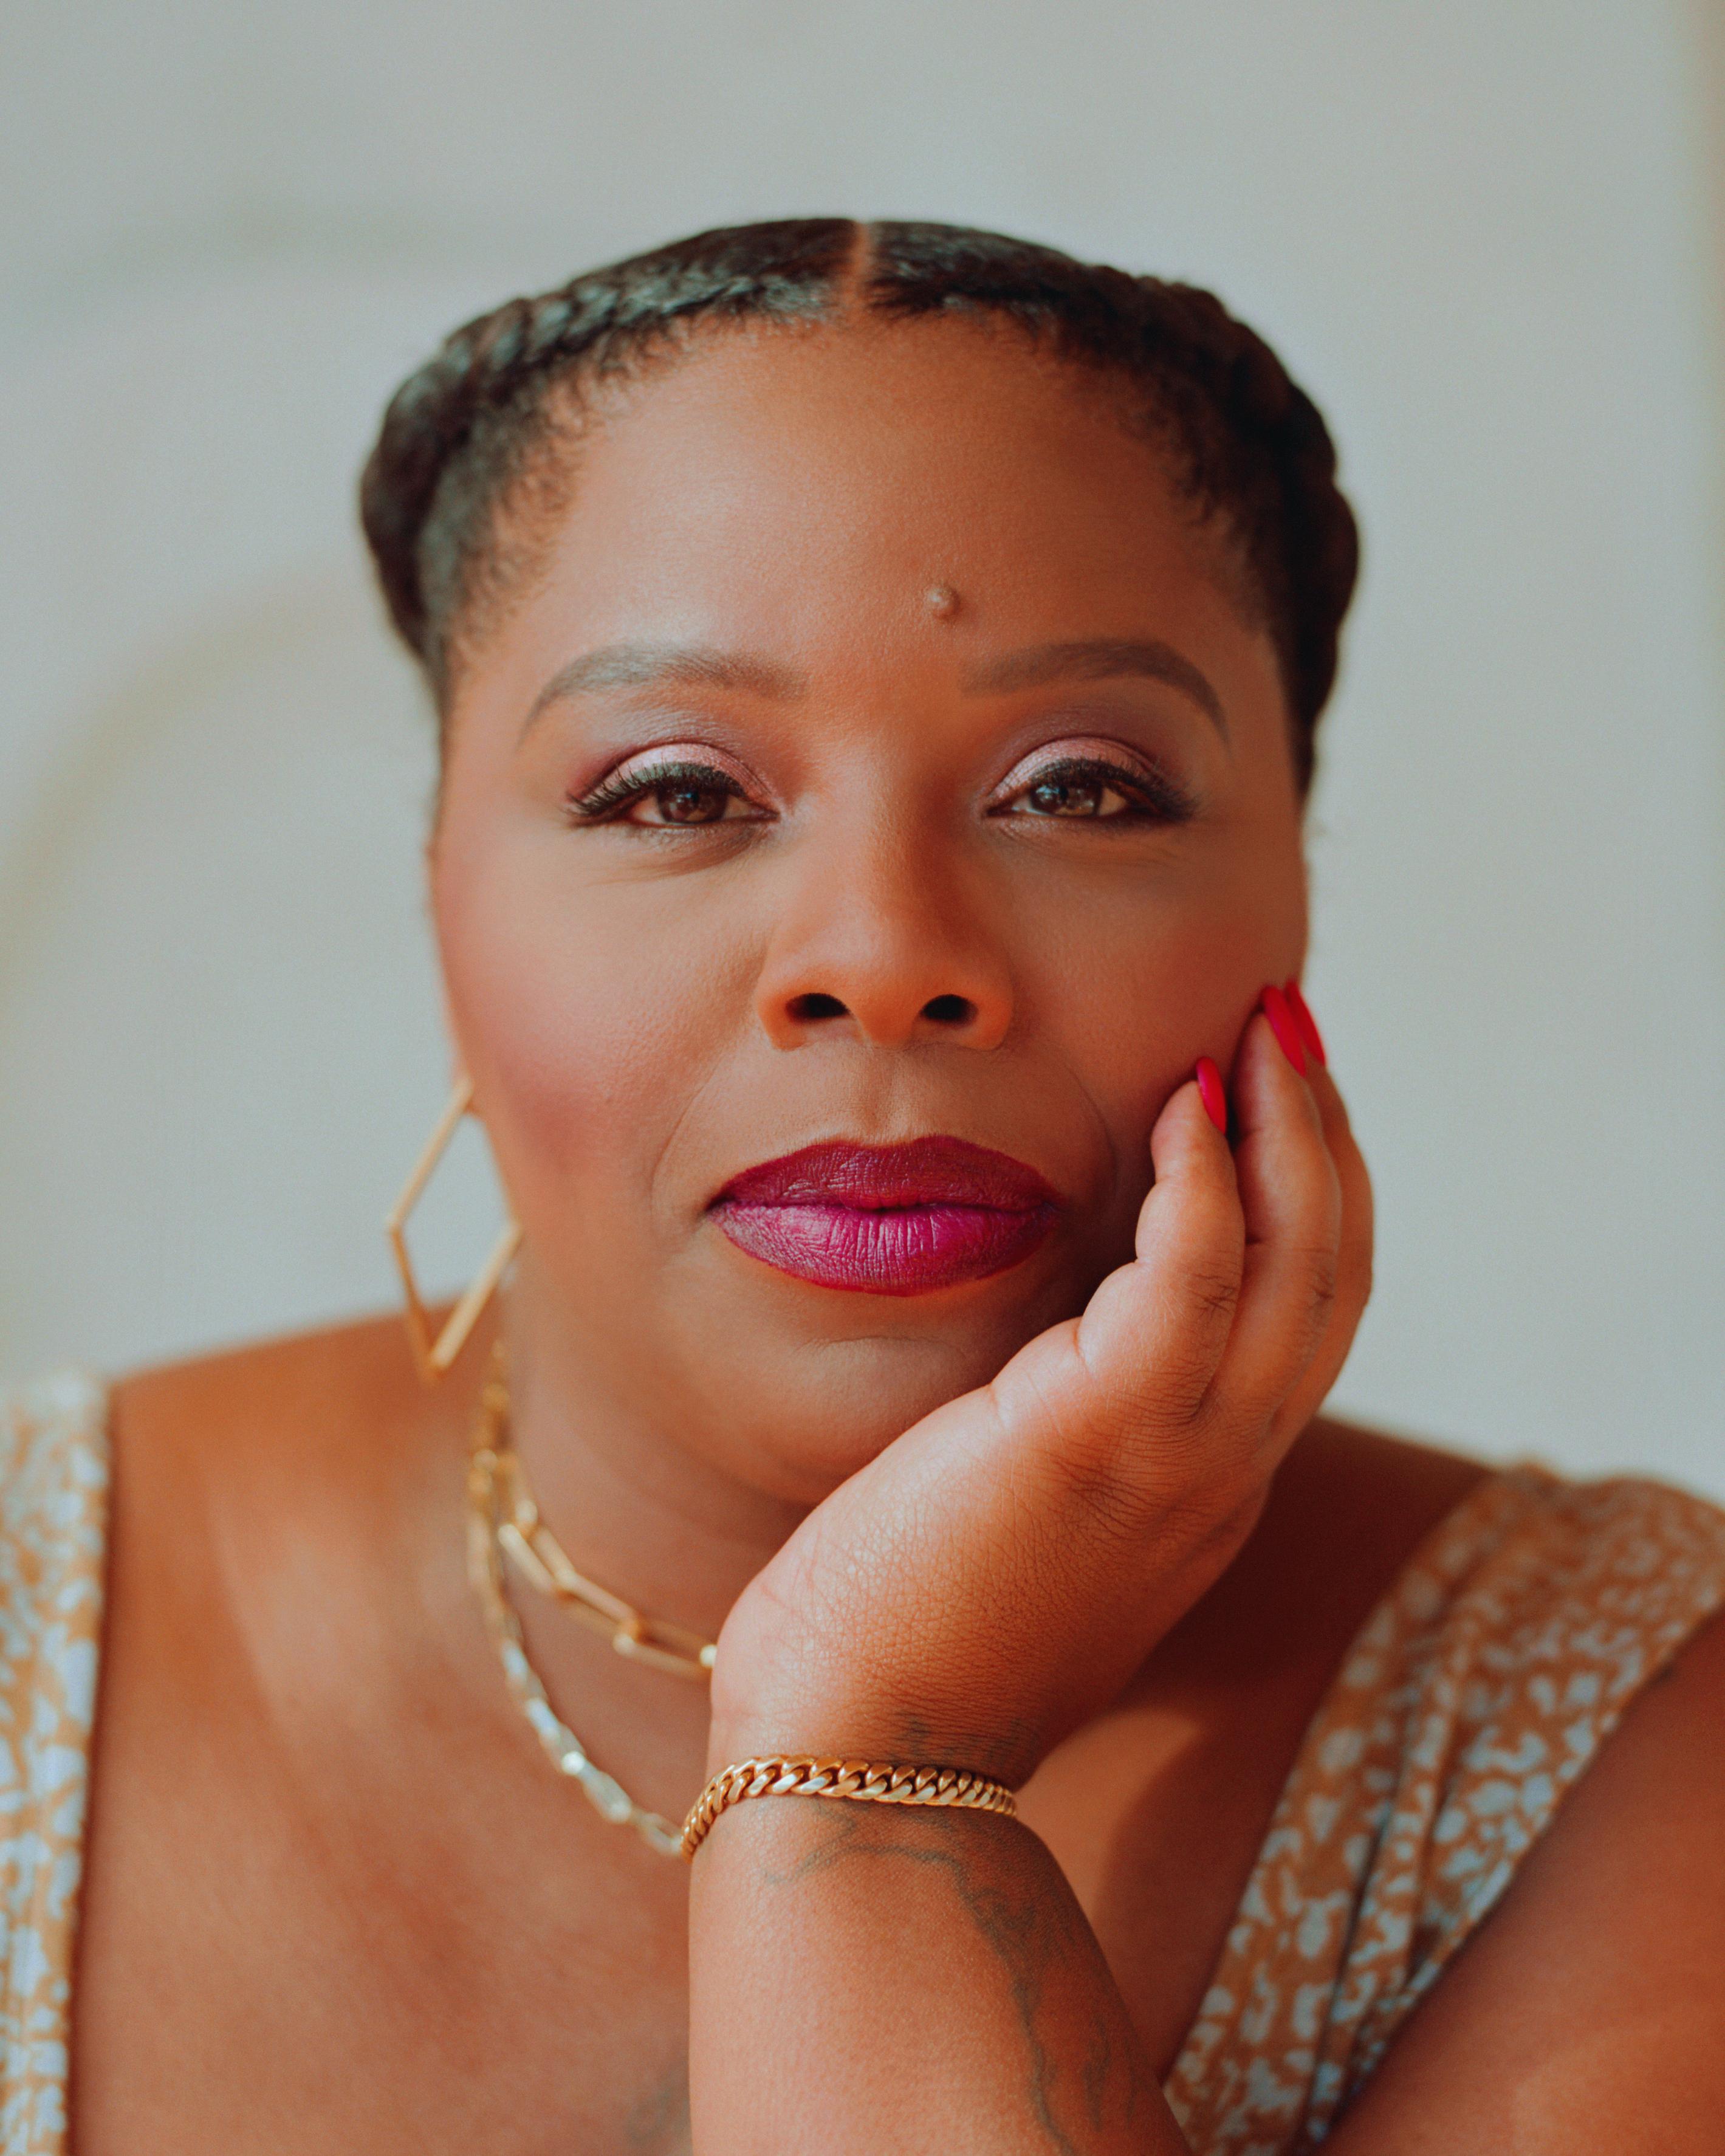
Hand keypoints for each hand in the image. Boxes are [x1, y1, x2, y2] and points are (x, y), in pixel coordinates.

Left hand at [707, 989, 1373, 1788]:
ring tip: (1260, 1026)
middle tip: (1290, 1026)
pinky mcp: (1101, 1435)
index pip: (1303, 1320)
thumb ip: (1068, 1431)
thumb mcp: (1023, 1515)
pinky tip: (1184, 1099)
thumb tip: (1051, 1345)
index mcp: (1203, 1487)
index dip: (1312, 1197)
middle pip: (1332, 1277)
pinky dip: (1208, 1179)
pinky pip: (1196, 1277)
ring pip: (1299, 1266)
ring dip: (1293, 1130)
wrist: (848, 1748)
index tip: (1275, 1096)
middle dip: (1328, 1139)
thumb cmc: (898, 1625)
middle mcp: (1222, 1472)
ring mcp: (1181, 1459)